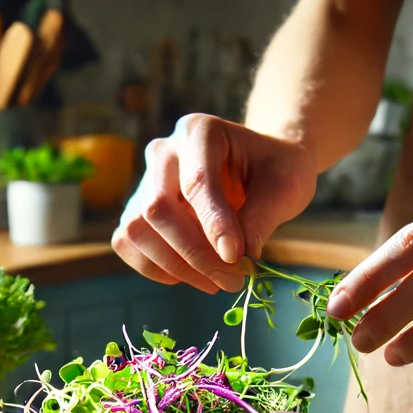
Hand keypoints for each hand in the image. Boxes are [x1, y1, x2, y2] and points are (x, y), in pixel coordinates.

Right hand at [112, 114, 317, 293]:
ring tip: (217, 281)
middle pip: (159, 207)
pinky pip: (127, 243)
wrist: (260, 168)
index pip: (196, 182)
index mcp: (200, 131)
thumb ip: (261, 218)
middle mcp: (164, 151)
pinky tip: (191, 275)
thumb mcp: (285, 187)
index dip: (214, 225)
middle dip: (195, 253)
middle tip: (233, 280)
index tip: (237, 259)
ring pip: (137, 229)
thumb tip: (236, 260)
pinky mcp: (137, 208)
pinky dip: (155, 267)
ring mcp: (145, 180)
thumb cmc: (275, 171)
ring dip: (176, 265)